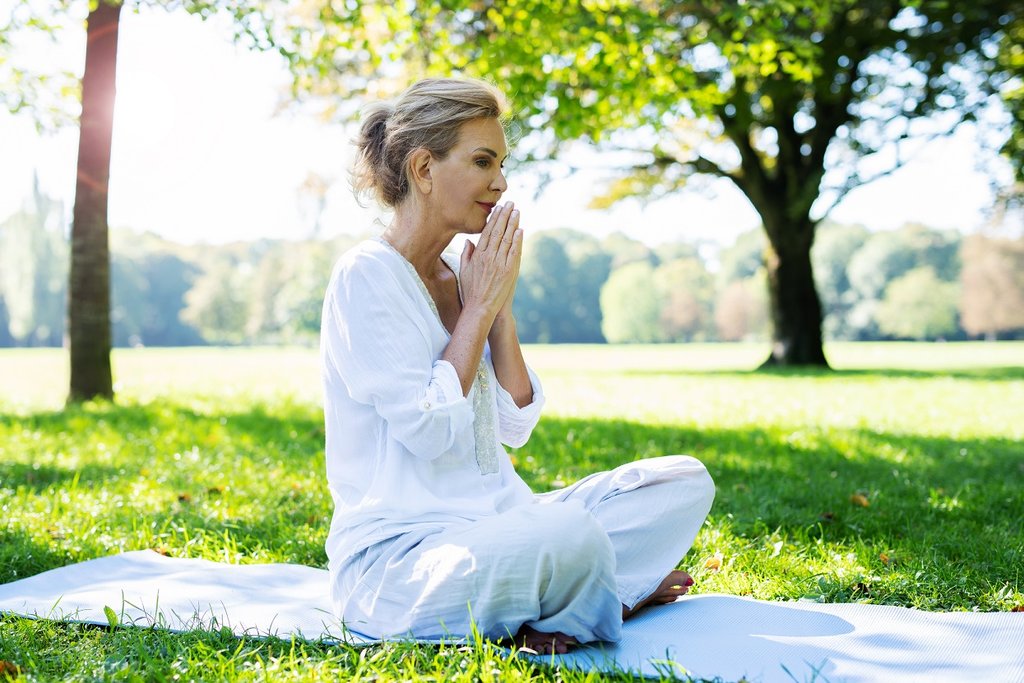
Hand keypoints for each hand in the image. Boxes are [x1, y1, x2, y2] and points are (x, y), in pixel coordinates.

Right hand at [459, 201, 522, 321]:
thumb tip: (469, 241)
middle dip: (504, 216)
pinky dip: (518, 240)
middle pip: (498, 232)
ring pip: (507, 239)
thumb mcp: (464, 271)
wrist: (480, 308)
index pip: (486, 232)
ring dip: (513, 224)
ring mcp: (499, 264)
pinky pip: (514, 252)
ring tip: (517, 212)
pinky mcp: (509, 272)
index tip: (498, 209)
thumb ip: (466, 255)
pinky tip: (520, 230)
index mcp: (477, 256)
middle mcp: (488, 257)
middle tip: (510, 204)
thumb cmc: (470, 291)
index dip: (493, 219)